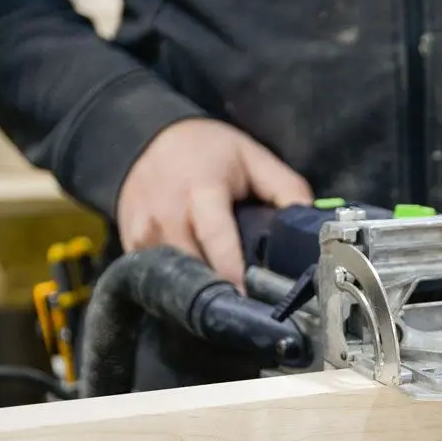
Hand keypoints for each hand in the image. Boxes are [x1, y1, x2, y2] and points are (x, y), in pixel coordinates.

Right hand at [117, 118, 312, 288]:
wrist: (144, 135)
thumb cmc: (205, 149)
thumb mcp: (253, 157)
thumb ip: (287, 188)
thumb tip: (311, 222)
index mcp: (201, 191)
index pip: (217, 240)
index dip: (233, 273)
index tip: (250, 299)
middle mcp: (167, 214)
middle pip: (194, 268)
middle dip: (220, 289)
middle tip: (247, 305)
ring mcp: (143, 231)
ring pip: (174, 278)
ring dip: (200, 290)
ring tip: (226, 299)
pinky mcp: (131, 243)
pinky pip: (156, 276)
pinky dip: (178, 284)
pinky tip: (198, 285)